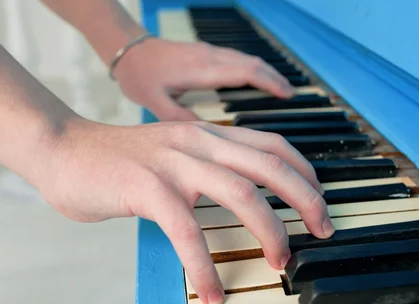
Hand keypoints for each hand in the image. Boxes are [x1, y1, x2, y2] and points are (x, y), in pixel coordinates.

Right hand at [44, 119, 334, 303]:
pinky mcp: (146, 187)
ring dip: (269, 230)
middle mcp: (198, 141)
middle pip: (269, 165)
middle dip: (305, 199)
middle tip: (323, 230)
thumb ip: (207, 164)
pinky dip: (204, 265)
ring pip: (240, 193)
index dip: (304, 172)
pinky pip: (187, 229)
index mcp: (207, 133)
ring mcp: (173, 162)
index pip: (272, 144)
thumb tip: (244, 194)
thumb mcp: (173, 151)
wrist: (62, 150)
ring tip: (280, 262)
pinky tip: (211, 291)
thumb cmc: (119, 160)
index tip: (320, 200)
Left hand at [112, 38, 293, 120]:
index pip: (246, 72)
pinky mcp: (205, 53)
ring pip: (246, 59)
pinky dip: (253, 69)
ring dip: (266, 72)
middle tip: (292, 95)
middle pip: (253, 63)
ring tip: (281, 89)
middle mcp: (209, 57)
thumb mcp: (156, 101)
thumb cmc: (139, 74)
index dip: (270, 83)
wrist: (126, 49)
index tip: (287, 95)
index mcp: (202, 69)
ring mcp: (208, 52)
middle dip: (275, 78)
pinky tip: (255, 79)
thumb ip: (181, 118)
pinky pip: (237, 58)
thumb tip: (209, 138)